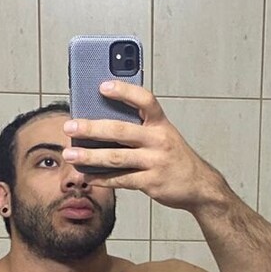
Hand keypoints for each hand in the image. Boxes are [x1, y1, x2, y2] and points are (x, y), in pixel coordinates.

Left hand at [63, 82, 221, 211]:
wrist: (200, 185)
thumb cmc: (175, 157)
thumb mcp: (163, 135)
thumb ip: (138, 128)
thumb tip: (100, 123)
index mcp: (161, 124)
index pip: (144, 100)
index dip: (124, 92)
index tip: (102, 86)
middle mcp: (159, 140)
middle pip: (120, 130)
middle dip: (92, 128)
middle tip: (70, 126)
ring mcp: (156, 162)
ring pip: (116, 157)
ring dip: (90, 156)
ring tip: (70, 154)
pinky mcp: (152, 182)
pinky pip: (121, 180)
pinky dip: (101, 178)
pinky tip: (87, 175)